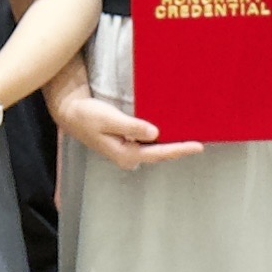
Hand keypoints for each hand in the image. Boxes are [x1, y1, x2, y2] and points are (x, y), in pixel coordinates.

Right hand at [46, 81, 190, 171]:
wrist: (71, 114)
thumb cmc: (87, 115)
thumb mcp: (109, 119)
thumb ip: (132, 127)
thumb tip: (155, 133)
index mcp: (125, 154)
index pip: (159, 153)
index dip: (180, 149)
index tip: (198, 146)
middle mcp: (128, 157)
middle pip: (160, 154)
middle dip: (179, 148)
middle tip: (200, 141)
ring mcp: (127, 152)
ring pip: (155, 150)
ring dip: (171, 144)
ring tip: (191, 137)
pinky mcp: (127, 145)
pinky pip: (149, 144)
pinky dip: (162, 139)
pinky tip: (170, 132)